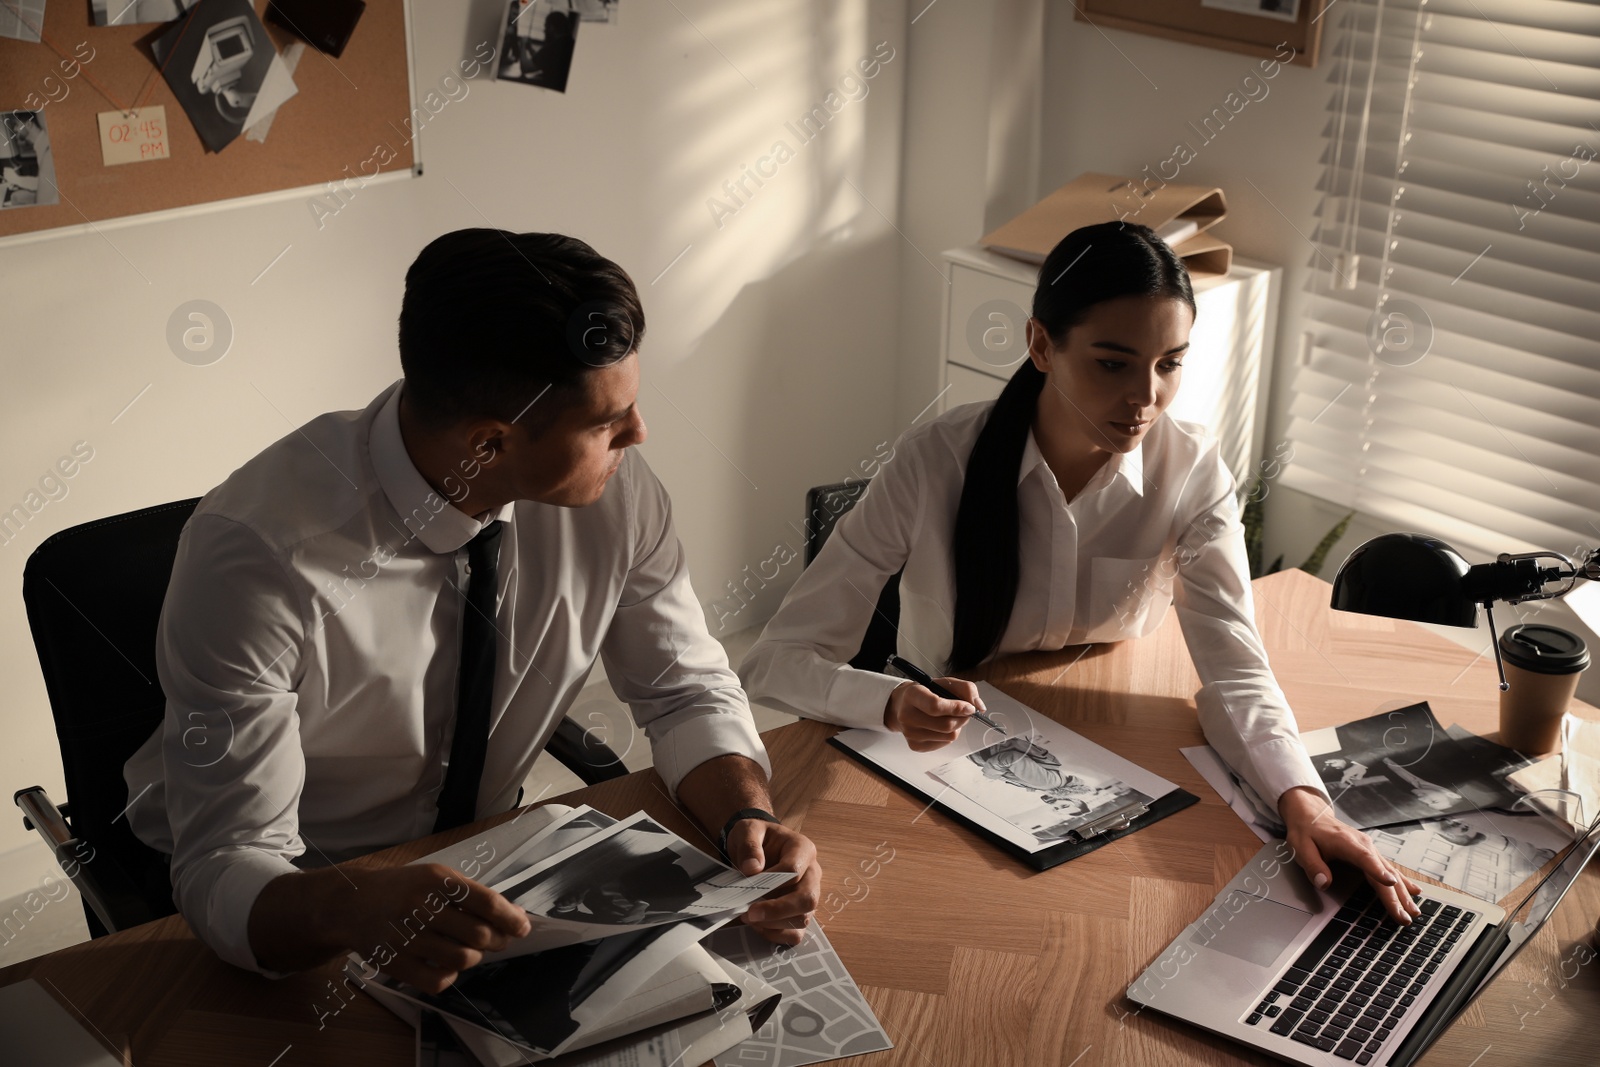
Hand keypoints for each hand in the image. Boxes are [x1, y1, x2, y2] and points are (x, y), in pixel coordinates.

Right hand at [250, 863, 529, 992]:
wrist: (351, 904)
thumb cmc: (402, 889)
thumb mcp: (435, 877)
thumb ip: (472, 894)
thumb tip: (513, 915)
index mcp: (436, 880)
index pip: (486, 902)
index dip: (511, 918)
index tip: (523, 926)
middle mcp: (422, 907)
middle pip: (478, 934)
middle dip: (499, 940)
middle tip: (500, 939)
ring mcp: (408, 937)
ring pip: (462, 959)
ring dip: (476, 957)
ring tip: (471, 949)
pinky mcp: (396, 963)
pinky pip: (438, 980)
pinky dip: (451, 975)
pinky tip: (448, 964)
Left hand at [724, 818, 820, 946]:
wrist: (757, 847)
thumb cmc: (756, 838)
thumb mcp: (748, 830)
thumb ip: (750, 846)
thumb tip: (752, 869)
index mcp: (803, 849)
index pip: (795, 870)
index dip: (772, 882)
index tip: (748, 887)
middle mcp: (812, 874)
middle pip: (807, 899)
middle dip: (778, 910)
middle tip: (749, 913)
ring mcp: (808, 895)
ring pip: (803, 919)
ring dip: (773, 923)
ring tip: (748, 916)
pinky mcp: (800, 913)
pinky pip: (796, 933)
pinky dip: (776, 935)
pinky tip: (758, 926)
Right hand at [883, 677, 985, 750]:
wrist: (903, 705)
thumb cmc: (927, 692)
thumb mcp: (945, 683)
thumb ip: (966, 689)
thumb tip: (979, 707)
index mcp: (912, 695)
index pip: (935, 706)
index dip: (957, 708)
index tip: (969, 707)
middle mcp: (907, 715)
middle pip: (945, 725)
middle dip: (962, 719)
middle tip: (965, 712)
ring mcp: (910, 733)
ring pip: (948, 736)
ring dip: (957, 727)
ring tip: (950, 718)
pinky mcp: (915, 745)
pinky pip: (944, 744)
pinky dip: (948, 735)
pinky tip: (941, 726)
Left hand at [1278, 786, 1421, 924]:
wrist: (1311, 815)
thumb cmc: (1306, 831)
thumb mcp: (1301, 848)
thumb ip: (1313, 866)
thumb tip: (1324, 883)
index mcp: (1347, 843)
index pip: (1365, 859)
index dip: (1378, 871)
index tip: (1391, 883)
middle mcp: (1364, 845)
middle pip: (1383, 872)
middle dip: (1395, 896)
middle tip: (1404, 917)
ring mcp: (1370, 849)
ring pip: (1391, 873)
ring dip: (1403, 893)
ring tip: (1414, 912)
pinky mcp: (1371, 854)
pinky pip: (1389, 869)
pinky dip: (1403, 882)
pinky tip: (1414, 891)